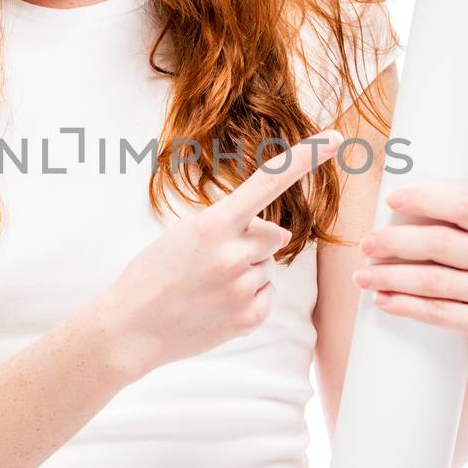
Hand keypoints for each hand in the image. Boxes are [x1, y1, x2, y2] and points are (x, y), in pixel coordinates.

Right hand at [101, 132, 344, 377]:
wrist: (130, 327)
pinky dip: (248, 299)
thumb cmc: (153, 274)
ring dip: (247, 272)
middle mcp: (234, 254)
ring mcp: (242, 288)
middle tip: (213, 261)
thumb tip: (277, 236)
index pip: (268, 182)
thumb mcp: (184, 233)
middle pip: (274, 235)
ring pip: (268, 267)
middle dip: (254, 243)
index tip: (336, 140)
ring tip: (207, 286)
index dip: (306, 158)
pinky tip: (216, 305)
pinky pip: (266, 295)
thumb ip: (231, 226)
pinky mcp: (248, 318)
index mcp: (214, 224)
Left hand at [353, 184, 467, 387]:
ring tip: (362, 277)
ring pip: (435, 280)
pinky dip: (405, 305)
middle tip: (365, 245)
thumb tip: (396, 202)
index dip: (425, 200)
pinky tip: (382, 300)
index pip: (466, 206)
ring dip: (390, 276)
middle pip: (443, 242)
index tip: (389, 200)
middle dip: (396, 241)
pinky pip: (439, 313)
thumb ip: (461, 226)